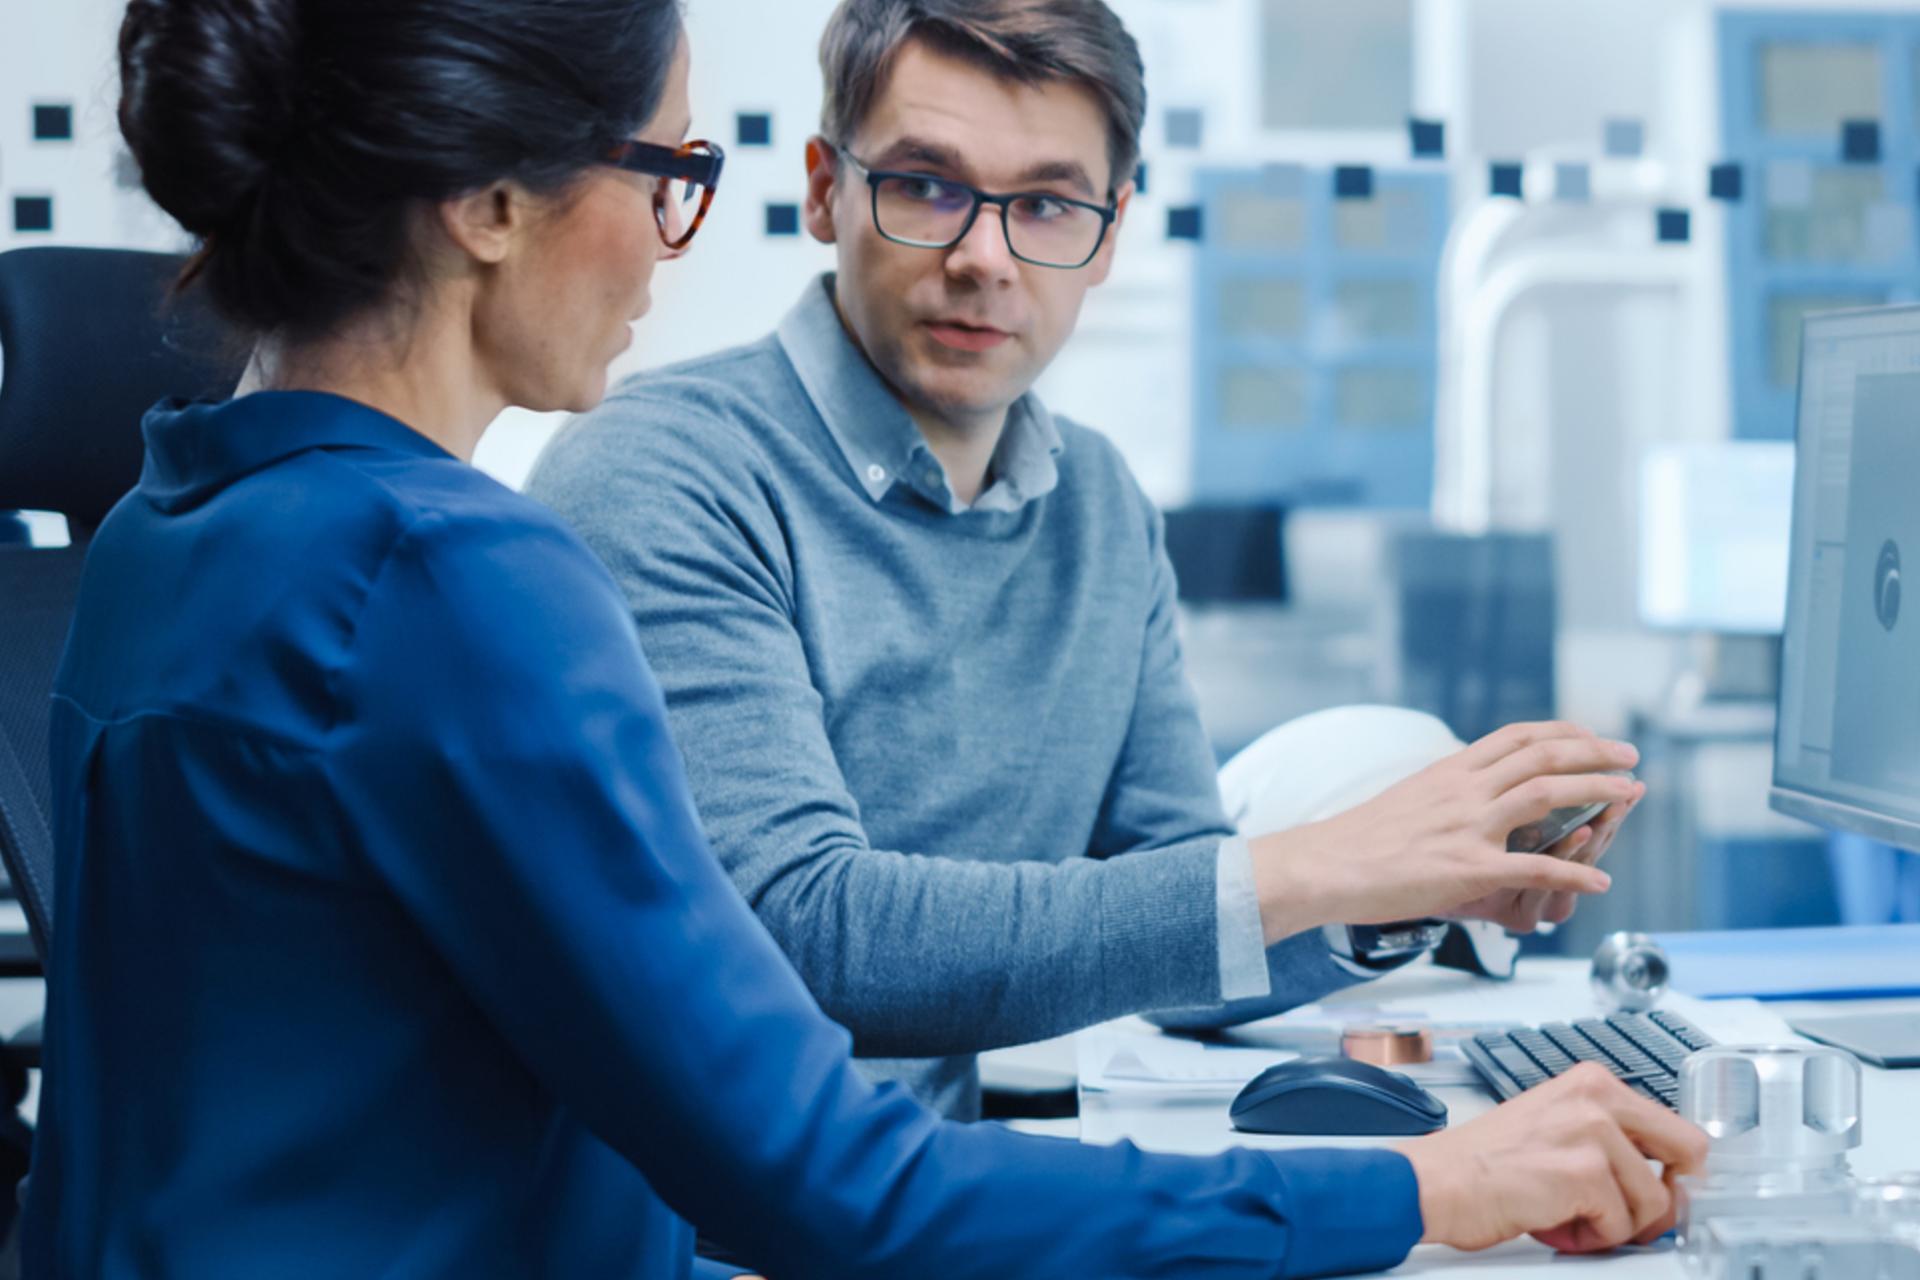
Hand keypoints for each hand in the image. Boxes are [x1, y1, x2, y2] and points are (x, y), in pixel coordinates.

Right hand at [1248, 721, 1640, 941]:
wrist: (1323, 865)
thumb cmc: (1358, 840)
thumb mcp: (1407, 796)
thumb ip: (1447, 792)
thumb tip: (1473, 793)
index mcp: (1451, 771)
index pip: (1518, 736)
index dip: (1564, 733)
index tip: (1593, 737)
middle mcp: (1464, 789)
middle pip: (1544, 756)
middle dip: (1597, 753)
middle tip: (1631, 757)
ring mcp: (1467, 827)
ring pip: (1549, 796)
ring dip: (1599, 793)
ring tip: (1631, 797)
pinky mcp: (1467, 868)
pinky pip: (1533, 867)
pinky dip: (1575, 873)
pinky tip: (1601, 882)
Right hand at [1396, 1065, 1708, 1253]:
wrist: (1434, 1182)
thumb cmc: (1484, 1163)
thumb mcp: (1556, 1129)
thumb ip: (1608, 1141)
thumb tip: (1664, 1182)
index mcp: (1592, 1082)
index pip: (1676, 1127)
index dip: (1672, 1172)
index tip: (1657, 1192)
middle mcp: (1596, 1097)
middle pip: (1688, 1153)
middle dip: (1664, 1196)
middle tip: (1628, 1215)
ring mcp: (1591, 1131)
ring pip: (1652, 1201)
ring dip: (1614, 1224)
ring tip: (1568, 1216)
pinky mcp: (1582, 1171)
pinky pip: (1619, 1224)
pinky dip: (1590, 1237)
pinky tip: (1553, 1223)